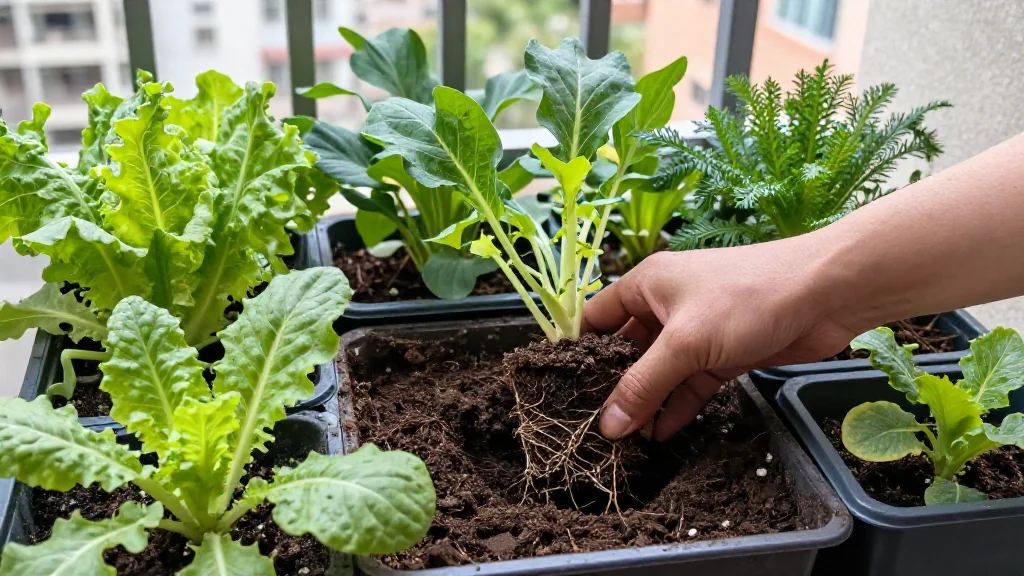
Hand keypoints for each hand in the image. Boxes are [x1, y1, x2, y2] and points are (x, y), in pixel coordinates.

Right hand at [583, 239, 857, 440]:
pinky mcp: (724, 352)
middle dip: (613, 386)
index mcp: (646, 284)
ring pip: (660, 371)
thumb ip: (644, 386)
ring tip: (624, 442)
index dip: (577, 351)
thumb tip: (607, 426)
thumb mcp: (685, 343)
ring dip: (647, 403)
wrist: (824, 293)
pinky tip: (662, 434)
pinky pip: (690, 383)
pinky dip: (677, 406)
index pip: (596, 318)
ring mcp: (696, 330)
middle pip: (627, 349)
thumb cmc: (746, 299)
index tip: (560, 390)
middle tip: (591, 427)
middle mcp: (666, 304)